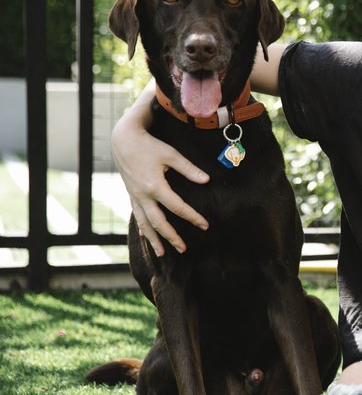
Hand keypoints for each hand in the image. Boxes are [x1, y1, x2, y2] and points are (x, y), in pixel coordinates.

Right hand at [112, 112, 208, 255]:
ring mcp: (135, 197)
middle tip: (183, 249)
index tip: (205, 226)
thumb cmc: (149, 146)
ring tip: (161, 254)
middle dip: (171, 237)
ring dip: (154, 239)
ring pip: (144, 223)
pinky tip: (146, 237)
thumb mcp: (171, 155)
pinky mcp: (131, 195)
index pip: (178, 207)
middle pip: (159, 222)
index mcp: (155, 186)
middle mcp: (143, 195)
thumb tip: (206, 180)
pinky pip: (137, 216)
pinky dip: (143, 228)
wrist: (123, 140)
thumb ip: (189, 169)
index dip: (193, 218)